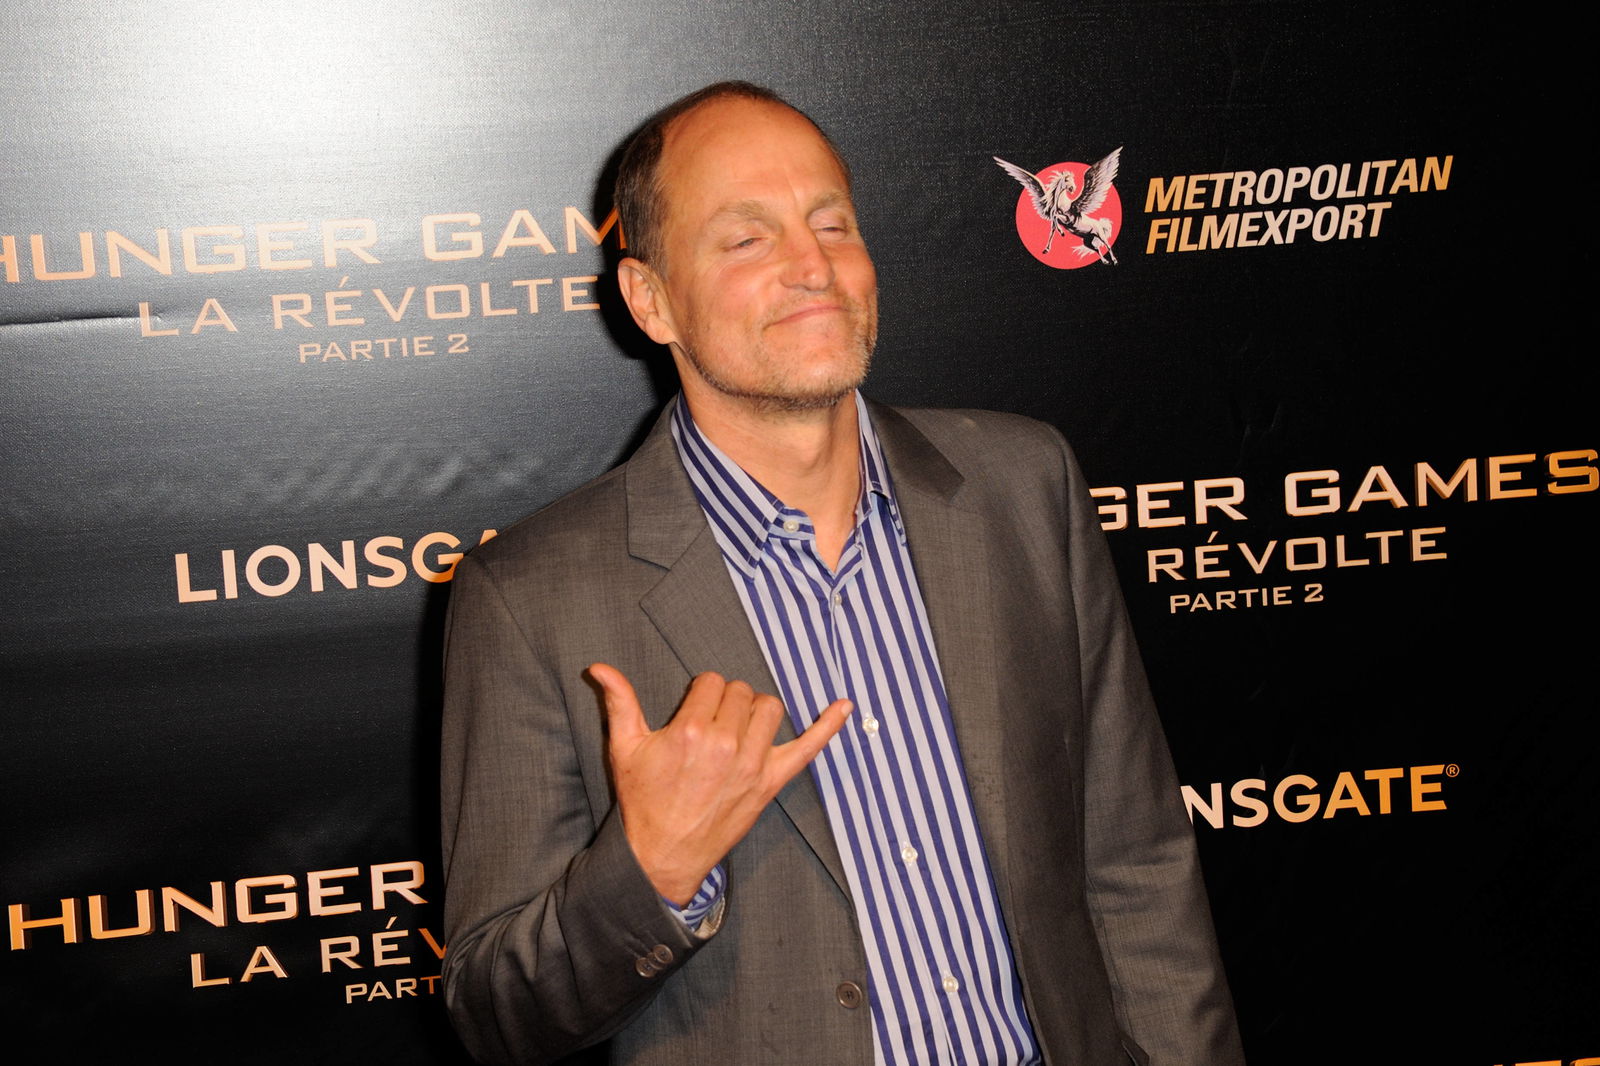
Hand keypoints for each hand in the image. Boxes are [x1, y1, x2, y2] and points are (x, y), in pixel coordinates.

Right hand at [588, 664, 852, 905]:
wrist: (662, 856)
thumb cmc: (644, 801)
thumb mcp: (624, 749)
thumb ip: (619, 702)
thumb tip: (598, 667)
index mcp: (690, 730)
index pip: (711, 682)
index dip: (701, 694)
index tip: (693, 712)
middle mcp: (726, 744)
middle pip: (741, 691)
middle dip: (726, 701)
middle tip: (711, 725)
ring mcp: (754, 764)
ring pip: (770, 707)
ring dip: (757, 710)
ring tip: (739, 728)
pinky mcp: (771, 783)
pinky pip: (809, 748)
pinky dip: (829, 726)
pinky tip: (845, 706)